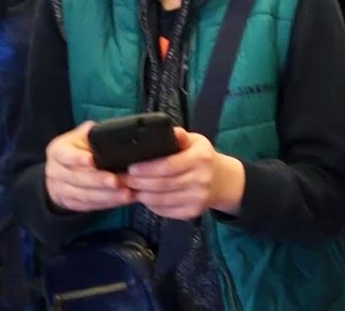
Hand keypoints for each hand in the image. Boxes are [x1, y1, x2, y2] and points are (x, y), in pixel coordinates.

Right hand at [44, 121, 134, 211]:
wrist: (59, 173)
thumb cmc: (76, 150)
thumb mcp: (79, 137)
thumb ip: (90, 133)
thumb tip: (106, 130)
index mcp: (57, 151)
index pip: (65, 155)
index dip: (78, 158)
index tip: (92, 159)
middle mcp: (55, 171)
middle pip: (77, 178)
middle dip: (99, 180)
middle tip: (117, 181)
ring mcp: (60, 189)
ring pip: (84, 195)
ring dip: (106, 196)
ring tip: (125, 194)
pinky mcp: (69, 203)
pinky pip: (88, 206)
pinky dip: (106, 204)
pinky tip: (120, 201)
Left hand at [124, 128, 245, 220]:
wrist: (222, 181)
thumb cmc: (202, 157)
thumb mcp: (195, 141)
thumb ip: (179, 136)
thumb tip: (170, 132)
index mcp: (201, 158)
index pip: (168, 165)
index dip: (147, 168)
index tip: (130, 168)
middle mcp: (201, 179)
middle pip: (162, 184)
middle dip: (138, 183)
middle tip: (122, 179)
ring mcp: (198, 198)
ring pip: (161, 200)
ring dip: (141, 195)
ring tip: (129, 188)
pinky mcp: (192, 213)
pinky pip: (165, 211)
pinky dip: (151, 205)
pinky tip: (144, 197)